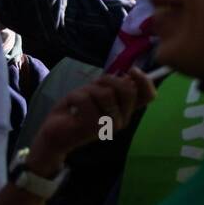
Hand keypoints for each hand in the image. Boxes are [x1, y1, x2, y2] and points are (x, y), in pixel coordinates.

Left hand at [27, 69, 156, 178]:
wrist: (55, 133)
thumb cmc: (77, 111)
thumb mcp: (97, 93)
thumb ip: (113, 86)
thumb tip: (130, 74)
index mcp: (125, 112)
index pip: (148, 96)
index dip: (145, 80)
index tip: (132, 70)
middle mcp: (122, 120)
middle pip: (128, 90)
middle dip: (109, 79)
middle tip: (95, 84)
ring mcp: (108, 126)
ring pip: (105, 93)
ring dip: (88, 89)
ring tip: (80, 98)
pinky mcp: (91, 127)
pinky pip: (85, 99)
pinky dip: (74, 96)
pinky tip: (71, 106)